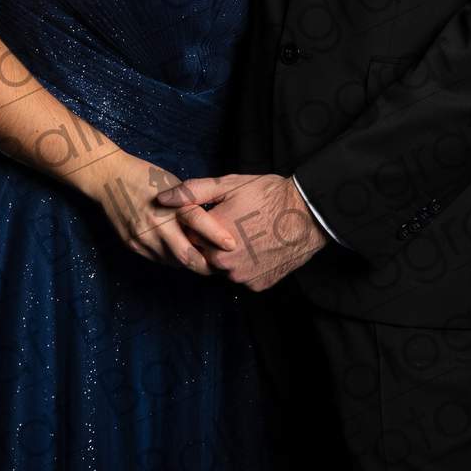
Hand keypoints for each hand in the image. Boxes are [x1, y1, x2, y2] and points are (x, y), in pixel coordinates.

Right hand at [87, 152, 220, 273]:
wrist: (108, 178)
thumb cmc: (145, 176)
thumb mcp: (173, 182)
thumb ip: (190, 202)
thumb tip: (213, 222)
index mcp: (169, 203)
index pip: (197, 221)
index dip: (216, 235)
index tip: (232, 245)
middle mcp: (155, 222)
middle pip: (186, 254)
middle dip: (206, 265)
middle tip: (221, 266)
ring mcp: (142, 236)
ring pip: (173, 262)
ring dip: (189, 263)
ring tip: (204, 262)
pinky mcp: (133, 245)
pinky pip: (158, 259)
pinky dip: (172, 259)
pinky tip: (180, 252)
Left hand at [155, 173, 327, 291]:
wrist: (308, 214)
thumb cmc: (268, 194)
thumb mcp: (228, 185)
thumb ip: (192, 192)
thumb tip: (162, 199)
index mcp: (212, 235)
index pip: (189, 236)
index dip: (200, 225)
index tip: (215, 214)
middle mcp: (224, 262)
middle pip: (205, 254)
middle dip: (212, 241)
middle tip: (235, 222)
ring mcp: (242, 277)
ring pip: (223, 268)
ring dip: (228, 255)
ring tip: (248, 233)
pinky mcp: (257, 286)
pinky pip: (242, 277)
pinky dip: (246, 265)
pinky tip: (258, 247)